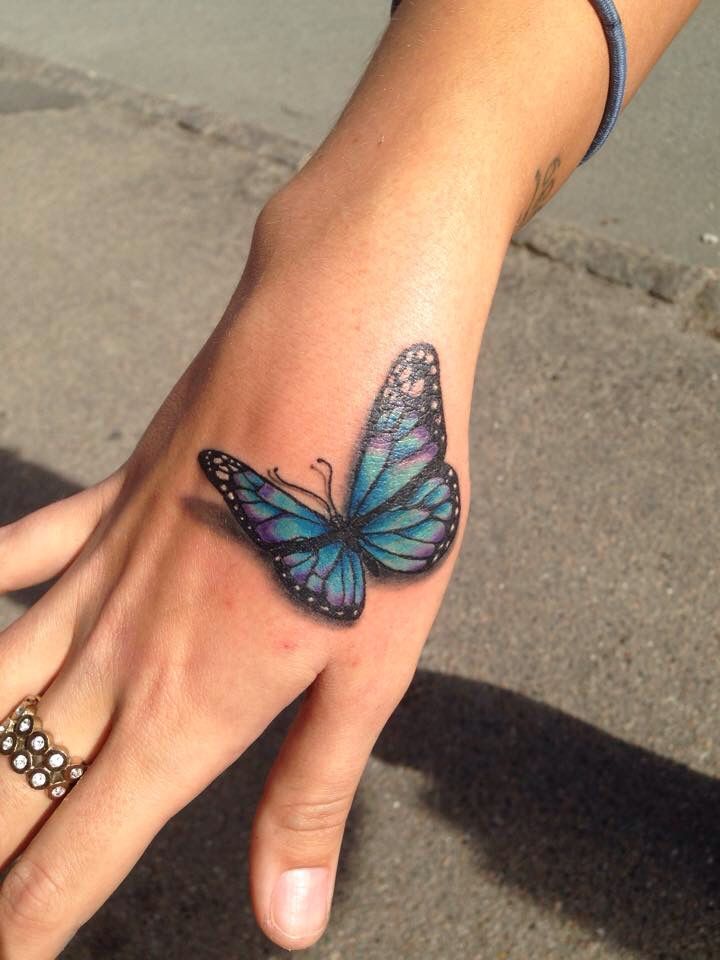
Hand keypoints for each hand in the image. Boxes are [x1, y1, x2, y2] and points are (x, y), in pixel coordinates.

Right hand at [0, 192, 471, 956]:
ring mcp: (102, 572)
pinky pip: (18, 560)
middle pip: (5, 783)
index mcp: (192, 713)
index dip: (28, 931)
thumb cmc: (378, 508)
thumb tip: (286, 920)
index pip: (76, 858)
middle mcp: (121, 656)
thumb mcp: (373, 666)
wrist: (344, 350)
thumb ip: (310, 793)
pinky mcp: (107, 503)